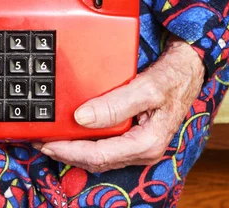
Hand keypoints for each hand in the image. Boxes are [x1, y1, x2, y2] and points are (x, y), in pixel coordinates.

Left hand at [33, 36, 204, 172]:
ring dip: (74, 150)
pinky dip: (86, 142)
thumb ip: (115, 104)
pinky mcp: (134, 136)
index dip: (69, 151)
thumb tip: (82, 117)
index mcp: (146, 144)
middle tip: (40, 142)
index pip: (99, 155)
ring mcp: (138, 144)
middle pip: (96, 159)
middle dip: (66, 153)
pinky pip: (105, 145)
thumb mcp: (146, 88)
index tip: (47, 142)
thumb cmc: (173, 78)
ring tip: (50, 140)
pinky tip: (73, 134)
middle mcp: (141, 149)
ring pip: (99, 155)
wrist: (188, 68)